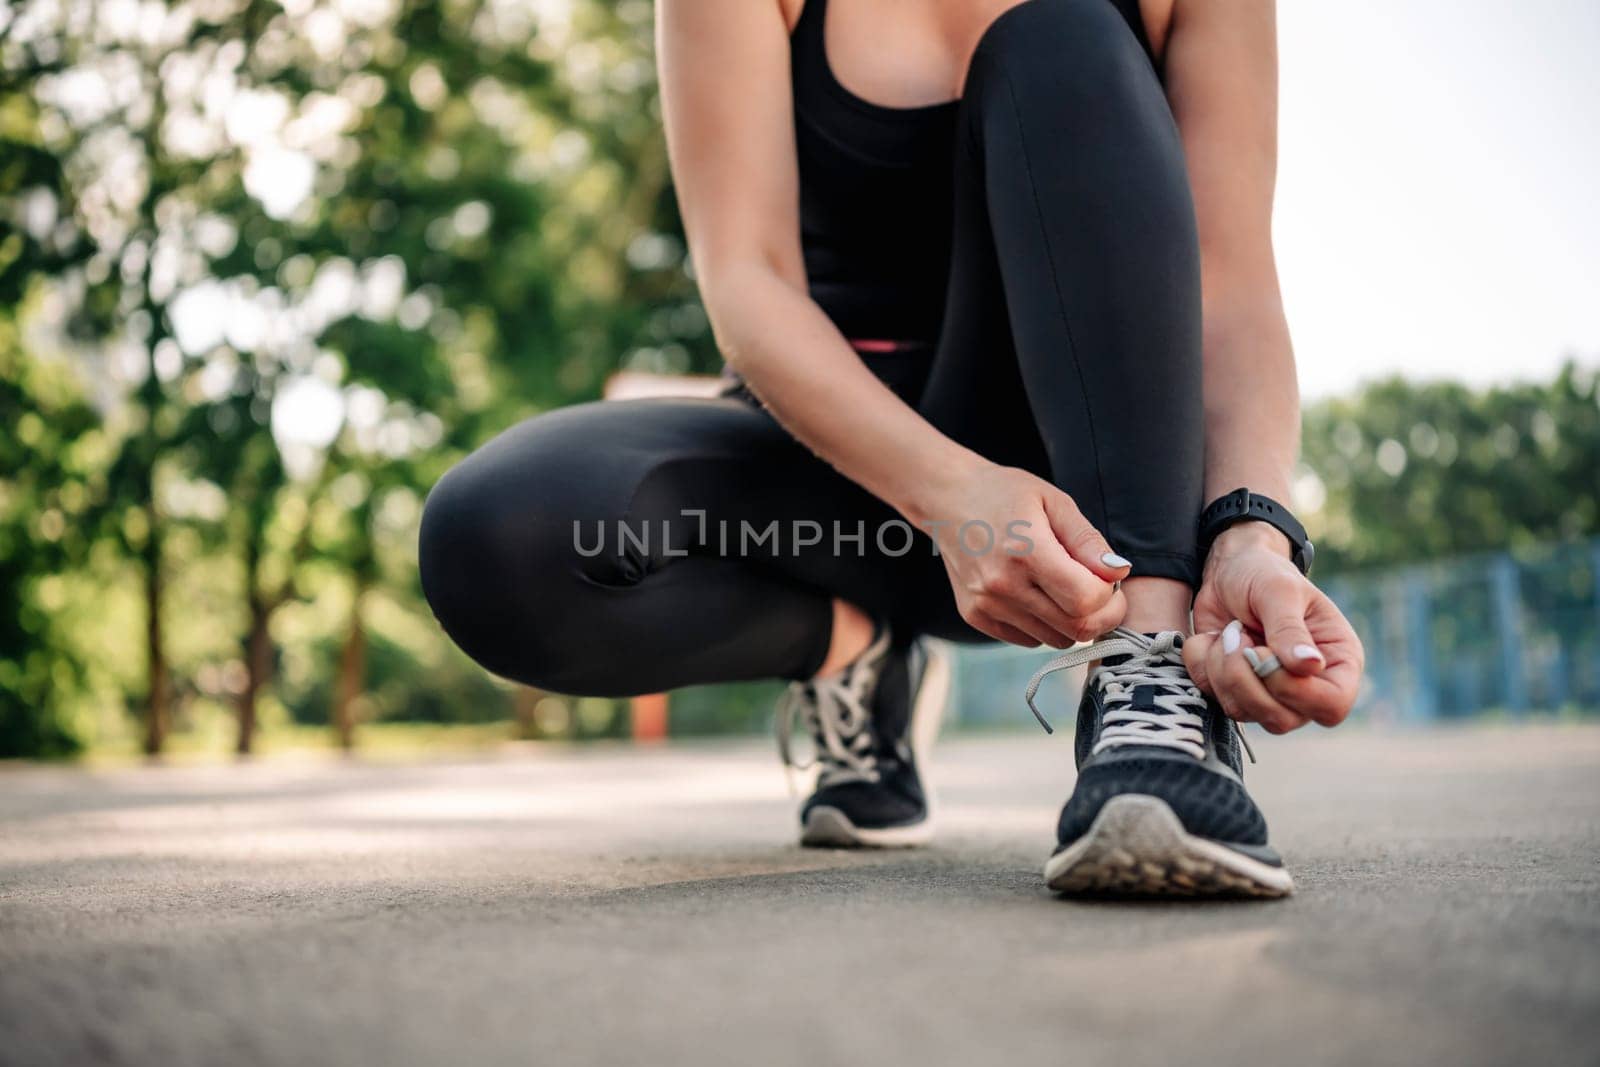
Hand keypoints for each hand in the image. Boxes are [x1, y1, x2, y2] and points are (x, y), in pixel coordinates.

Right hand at [908, 461, 1127, 647]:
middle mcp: (1003, 584)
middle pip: (1075, 628)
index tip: (1112, 582)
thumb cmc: (1006, 494)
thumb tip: (1118, 573)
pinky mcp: (975, 616)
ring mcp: (986, 604)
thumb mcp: (1054, 502)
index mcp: (1026, 550)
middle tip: (1103, 593)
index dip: (1111, 597)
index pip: (1086, 600)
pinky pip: (1028, 640)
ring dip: (1073, 622)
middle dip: (1102, 615)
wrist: (948, 499)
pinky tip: (1038, 596)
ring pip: (1054, 640)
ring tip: (1066, 590)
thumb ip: (1087, 541)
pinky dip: (1044, 626)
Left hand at [1183, 523, 1363, 731]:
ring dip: (1223, 669)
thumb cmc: (1264, 574)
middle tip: (1238, 634)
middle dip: (1247, 679)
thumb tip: (1308, 666)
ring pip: (1243, 712)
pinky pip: (1212, 698)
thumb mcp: (1279, 591)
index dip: (1295, 691)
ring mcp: (1270, 693)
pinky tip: (1212, 639)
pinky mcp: (1234, 690)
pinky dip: (1202, 665)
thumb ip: (1290, 630)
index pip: (1332, 706)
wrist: (1228, 570)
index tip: (1265, 653)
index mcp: (1336, 661)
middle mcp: (1308, 686)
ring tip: (1229, 631)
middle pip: (1283, 719)